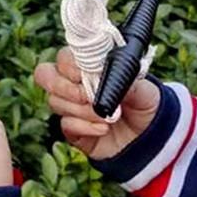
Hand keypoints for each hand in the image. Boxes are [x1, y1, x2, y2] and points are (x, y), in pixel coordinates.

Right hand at [33, 47, 159, 160]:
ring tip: (107, 116)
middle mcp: (72, 83)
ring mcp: (70, 106)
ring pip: (55, 101)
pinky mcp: (72, 129)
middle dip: (64, 86)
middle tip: (87, 96)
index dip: (70, 65)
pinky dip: (84, 127)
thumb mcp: (144, 89)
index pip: (63, 57)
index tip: (86, 74)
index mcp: (87, 65)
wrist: (151, 139)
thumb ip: (126, 79)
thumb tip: (109, 76)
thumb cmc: (144, 105)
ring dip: (82, 110)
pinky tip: (103, 129)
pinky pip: (65, 124)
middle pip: (44, 75)